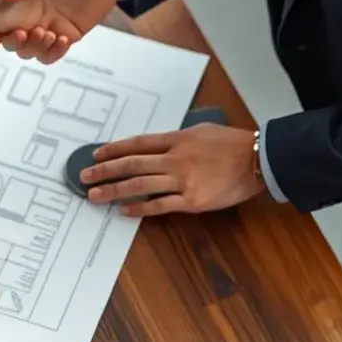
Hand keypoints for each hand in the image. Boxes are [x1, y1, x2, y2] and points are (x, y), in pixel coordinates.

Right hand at [0, 0, 123, 61]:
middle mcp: (31, 13)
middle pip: (10, 40)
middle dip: (13, 43)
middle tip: (24, 32)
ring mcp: (49, 25)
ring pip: (30, 51)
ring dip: (34, 48)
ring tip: (48, 33)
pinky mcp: (68, 34)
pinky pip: (52, 53)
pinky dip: (53, 53)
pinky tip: (64, 39)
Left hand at [81, 124, 263, 217]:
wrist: (256, 159)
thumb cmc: (232, 143)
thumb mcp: (200, 131)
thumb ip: (177, 139)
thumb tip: (158, 147)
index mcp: (176, 139)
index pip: (137, 144)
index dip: (114, 149)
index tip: (96, 154)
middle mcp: (174, 159)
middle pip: (131, 164)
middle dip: (104, 171)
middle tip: (84, 177)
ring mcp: (182, 181)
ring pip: (139, 185)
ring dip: (114, 190)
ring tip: (95, 196)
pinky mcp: (192, 201)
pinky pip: (159, 205)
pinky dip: (139, 209)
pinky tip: (124, 211)